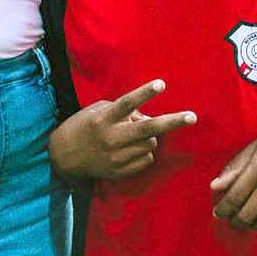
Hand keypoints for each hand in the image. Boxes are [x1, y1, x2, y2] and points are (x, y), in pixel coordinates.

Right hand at [47, 79, 195, 179]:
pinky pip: (146, 159)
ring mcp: (116, 156)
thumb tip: (150, 119)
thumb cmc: (85, 126)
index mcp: (105, 118)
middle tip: (192, 116)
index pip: (127, 103)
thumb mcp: (99, 111)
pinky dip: (143, 152)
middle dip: (172, 122)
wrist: (64, 156)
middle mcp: (111, 137)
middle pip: (148, 129)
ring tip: (134, 136)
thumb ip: (125, 112)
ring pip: (151, 144)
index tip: (161, 84)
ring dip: (150, 138)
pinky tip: (129, 149)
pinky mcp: (119, 171)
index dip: (144, 93)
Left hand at [210, 111, 256, 233]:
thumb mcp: (252, 148)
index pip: (234, 197)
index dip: (223, 209)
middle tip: (233, 219)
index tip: (218, 212)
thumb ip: (233, 169)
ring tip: (250, 221)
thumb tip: (214, 186)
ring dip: (254, 226)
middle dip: (236, 220)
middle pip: (248, 214)